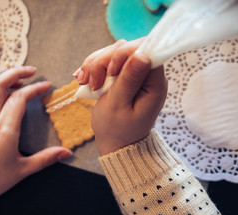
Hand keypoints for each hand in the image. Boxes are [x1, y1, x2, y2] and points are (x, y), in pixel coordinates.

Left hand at [0, 66, 71, 209]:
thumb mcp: (21, 171)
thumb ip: (45, 159)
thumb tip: (66, 153)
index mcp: (4, 130)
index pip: (20, 98)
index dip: (35, 88)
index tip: (46, 86)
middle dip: (15, 72)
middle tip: (31, 71)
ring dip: (1, 79)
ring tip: (16, 81)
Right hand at [76, 39, 166, 154]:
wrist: (114, 142)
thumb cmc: (118, 129)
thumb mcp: (119, 105)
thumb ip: (129, 79)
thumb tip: (142, 55)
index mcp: (154, 83)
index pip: (146, 49)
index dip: (125, 54)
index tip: (111, 72)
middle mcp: (147, 74)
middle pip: (126, 48)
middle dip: (104, 61)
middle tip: (92, 83)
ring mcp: (134, 73)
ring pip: (113, 52)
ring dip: (95, 64)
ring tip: (84, 83)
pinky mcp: (123, 74)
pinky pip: (107, 61)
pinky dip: (93, 68)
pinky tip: (83, 80)